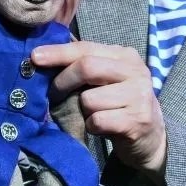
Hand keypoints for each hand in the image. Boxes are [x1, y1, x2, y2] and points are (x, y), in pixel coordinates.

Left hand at [32, 41, 167, 178]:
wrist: (150, 137)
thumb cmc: (118, 104)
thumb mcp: (106, 80)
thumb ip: (83, 66)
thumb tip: (42, 58)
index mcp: (125, 56)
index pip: (86, 48)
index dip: (58, 53)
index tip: (34, 58)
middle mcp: (136, 71)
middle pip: (87, 68)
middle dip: (63, 82)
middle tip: (53, 96)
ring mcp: (139, 96)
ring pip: (89, 99)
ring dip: (81, 111)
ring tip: (92, 115)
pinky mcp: (137, 120)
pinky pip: (97, 121)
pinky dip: (92, 126)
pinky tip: (101, 127)